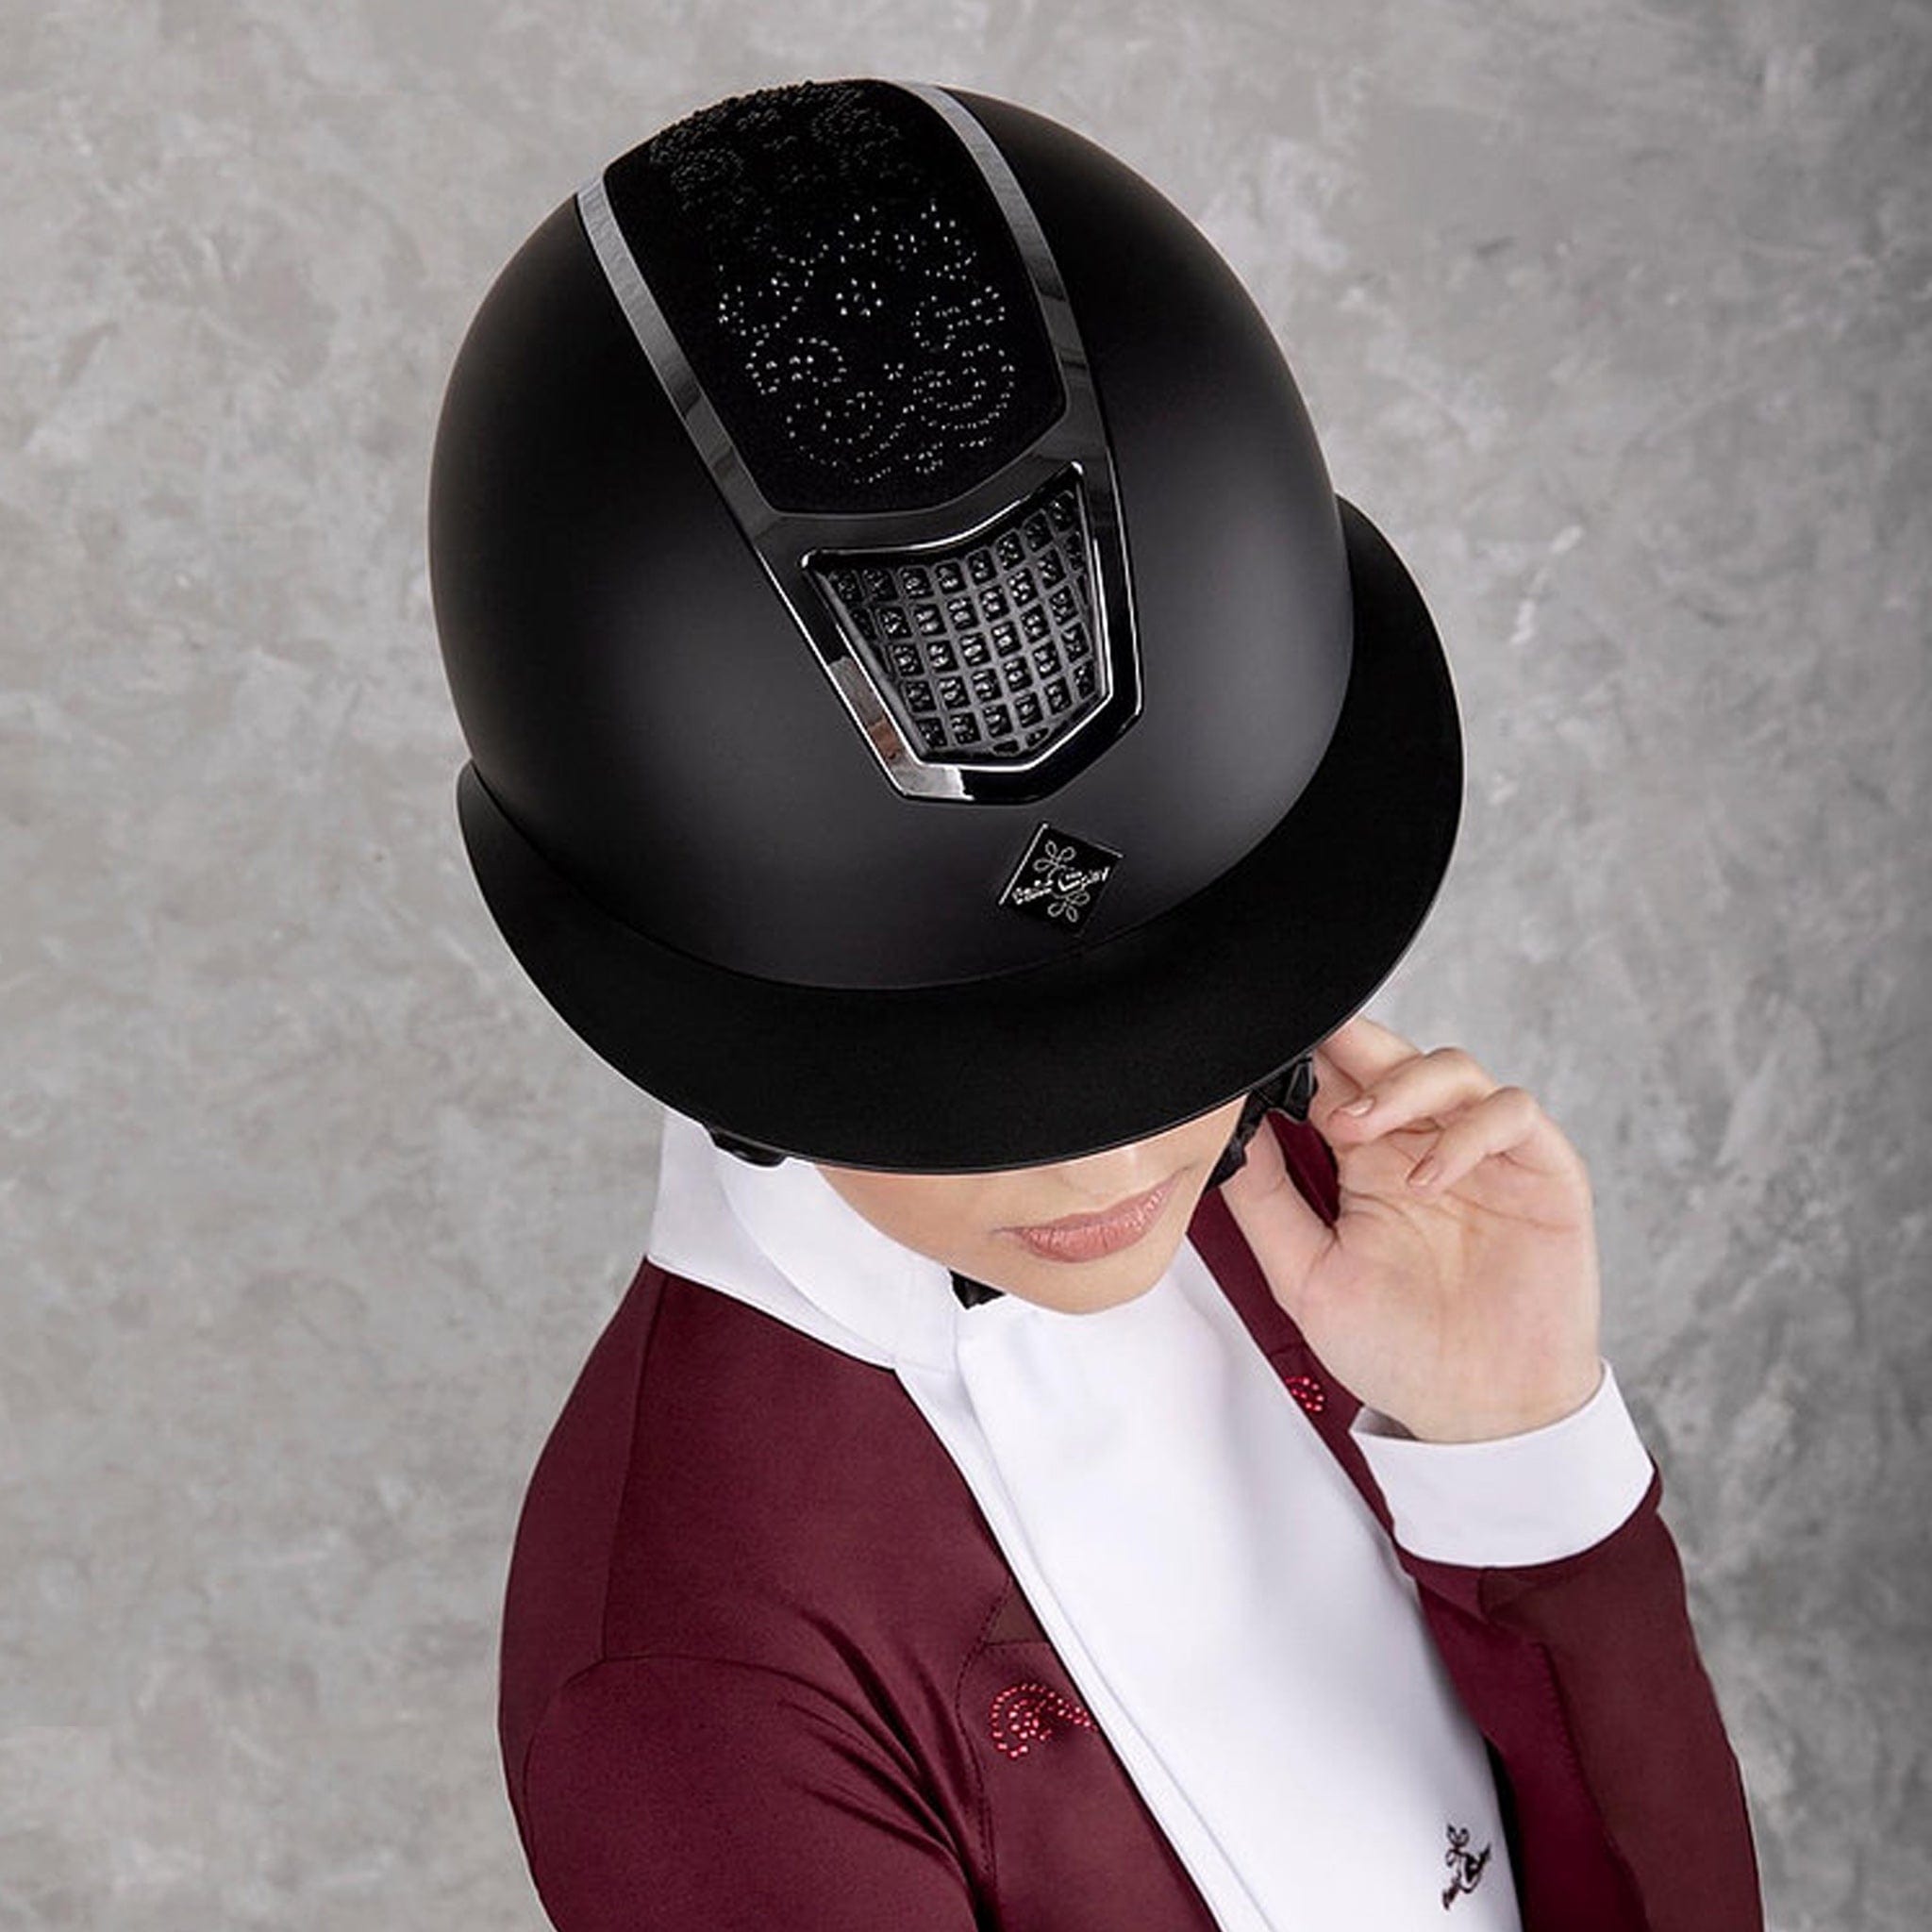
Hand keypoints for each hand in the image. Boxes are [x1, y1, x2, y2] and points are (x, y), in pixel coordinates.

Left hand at [1217, 1013, 1603, 1442]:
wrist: (1474, 1415)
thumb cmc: (1396, 1349)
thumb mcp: (1304, 1275)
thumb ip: (1264, 1199)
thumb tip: (1228, 1130)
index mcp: (1365, 1161)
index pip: (1335, 1079)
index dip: (1305, 1054)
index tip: (1265, 1049)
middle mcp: (1423, 1145)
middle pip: (1391, 1055)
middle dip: (1350, 1039)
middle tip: (1307, 1048)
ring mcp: (1483, 1154)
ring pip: (1452, 1068)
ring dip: (1402, 1085)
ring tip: (1358, 1129)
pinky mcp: (1540, 1171)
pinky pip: (1513, 1114)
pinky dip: (1469, 1131)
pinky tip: (1429, 1177)